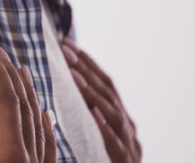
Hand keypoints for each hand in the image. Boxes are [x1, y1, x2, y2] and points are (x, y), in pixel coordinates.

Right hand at [0, 46, 55, 162]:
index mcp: (9, 153)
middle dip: (11, 76)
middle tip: (0, 53)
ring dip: (29, 94)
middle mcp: (29, 161)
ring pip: (39, 124)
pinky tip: (46, 115)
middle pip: (25, 108)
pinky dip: (46, 126)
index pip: (6, 101)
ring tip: (21, 71)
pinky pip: (47, 148)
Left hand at [62, 40, 140, 162]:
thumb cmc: (107, 160)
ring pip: (112, 113)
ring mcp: (129, 142)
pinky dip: (105, 126)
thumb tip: (66, 84)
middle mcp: (127, 126)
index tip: (66, 43)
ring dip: (92, 92)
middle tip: (65, 49)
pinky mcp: (124, 159)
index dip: (87, 63)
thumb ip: (88, 112)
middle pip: (108, 92)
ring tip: (73, 73)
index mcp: (120, 118)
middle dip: (86, 69)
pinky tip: (94, 112)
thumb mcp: (99, 133)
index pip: (104, 84)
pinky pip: (115, 142)